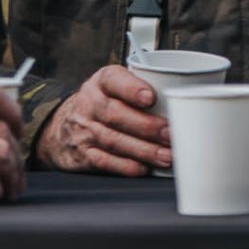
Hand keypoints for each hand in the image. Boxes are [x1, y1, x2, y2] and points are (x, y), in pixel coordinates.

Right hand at [35, 64, 170, 175]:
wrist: (62, 128)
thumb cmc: (104, 104)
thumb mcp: (115, 87)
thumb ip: (142, 89)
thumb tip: (185, 101)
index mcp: (101, 82)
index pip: (114, 79)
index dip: (132, 88)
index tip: (152, 97)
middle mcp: (89, 104)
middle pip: (116, 114)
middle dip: (147, 126)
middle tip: (170, 134)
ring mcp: (84, 130)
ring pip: (114, 140)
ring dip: (143, 150)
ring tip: (167, 156)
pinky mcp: (82, 155)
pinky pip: (104, 161)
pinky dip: (125, 167)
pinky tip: (143, 169)